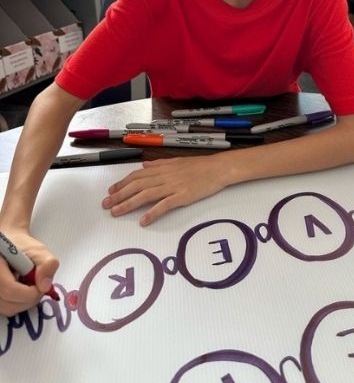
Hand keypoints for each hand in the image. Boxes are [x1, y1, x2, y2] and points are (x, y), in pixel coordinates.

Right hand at [0, 230, 58, 316]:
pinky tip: (21, 292)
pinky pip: (5, 309)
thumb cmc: (23, 249)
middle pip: (6, 303)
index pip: (8, 289)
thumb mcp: (39, 251)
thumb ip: (47, 264)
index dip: (29, 293)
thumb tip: (45, 286)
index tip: (41, 287)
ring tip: (29, 288)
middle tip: (38, 288)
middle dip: (28, 300)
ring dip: (24, 303)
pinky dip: (17, 304)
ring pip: (6, 309)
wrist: (9, 248)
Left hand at [102, 156, 229, 225]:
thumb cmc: (200, 166)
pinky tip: (143, 221)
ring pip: (146, 195)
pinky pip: (164, 205)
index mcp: (162, 168)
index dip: (122, 183)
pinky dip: (152, 213)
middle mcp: (164, 176)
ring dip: (128, 204)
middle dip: (119, 195)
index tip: (110, 191)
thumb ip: (159, 165)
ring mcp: (173, 186)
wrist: (218, 168)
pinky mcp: (183, 196)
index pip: (136, 176)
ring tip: (116, 212)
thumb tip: (144, 166)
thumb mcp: (176, 161)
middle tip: (105, 204)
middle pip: (137, 186)